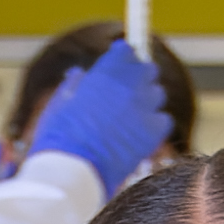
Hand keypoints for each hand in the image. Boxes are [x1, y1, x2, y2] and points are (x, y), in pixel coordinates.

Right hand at [22, 40, 169, 195]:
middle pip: (148, 70)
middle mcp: (128, 86)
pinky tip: (142, 131)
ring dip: (147, 99)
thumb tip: (80, 73)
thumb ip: (74, 85)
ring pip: (157, 93)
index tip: (121, 62)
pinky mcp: (152, 133)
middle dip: (139, 75)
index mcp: (104, 73)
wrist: (74, 172)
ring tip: (133, 112)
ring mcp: (143, 109)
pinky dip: (155, 123)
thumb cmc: (59, 139)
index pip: (126, 52)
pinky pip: (163, 120)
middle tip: (130, 87)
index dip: (123, 57)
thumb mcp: (60, 103)